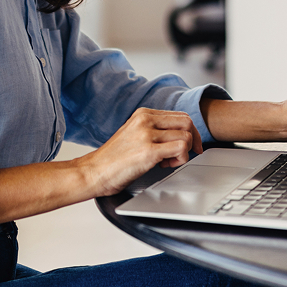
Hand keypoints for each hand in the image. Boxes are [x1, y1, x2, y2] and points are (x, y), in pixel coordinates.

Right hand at [78, 108, 201, 196]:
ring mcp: (146, 134)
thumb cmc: (113, 159)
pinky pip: (180, 148)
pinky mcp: (148, 151)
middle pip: (186, 122)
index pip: (179, 115)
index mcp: (143, 114)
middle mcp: (145, 120)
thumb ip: (154, 130)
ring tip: (169, 161)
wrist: (92, 172)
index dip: (189, 131)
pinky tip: (167, 165)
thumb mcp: (133, 134)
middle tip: (188, 153)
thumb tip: (178, 136)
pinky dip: (181, 159)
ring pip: (186, 135)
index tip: (190, 144)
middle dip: (193, 139)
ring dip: (185, 152)